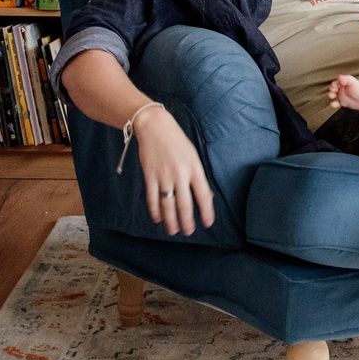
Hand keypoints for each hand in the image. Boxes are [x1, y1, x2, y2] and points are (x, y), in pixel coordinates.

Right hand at [132, 106, 214, 234]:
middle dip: (187, 221)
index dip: (206, 211)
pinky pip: (153, 198)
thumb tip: (206, 197)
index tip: (208, 223)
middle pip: (185, 204)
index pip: (203, 195)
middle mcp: (180, 174)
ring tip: (173, 231)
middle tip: (188, 232)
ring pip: (168, 205)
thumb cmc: (177, 141)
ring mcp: (164, 176)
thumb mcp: (193, 156)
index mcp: (194, 168)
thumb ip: (198, 176)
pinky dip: (155, 210)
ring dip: (171, 220)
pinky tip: (158, 219)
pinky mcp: (150, 176)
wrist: (154, 127)